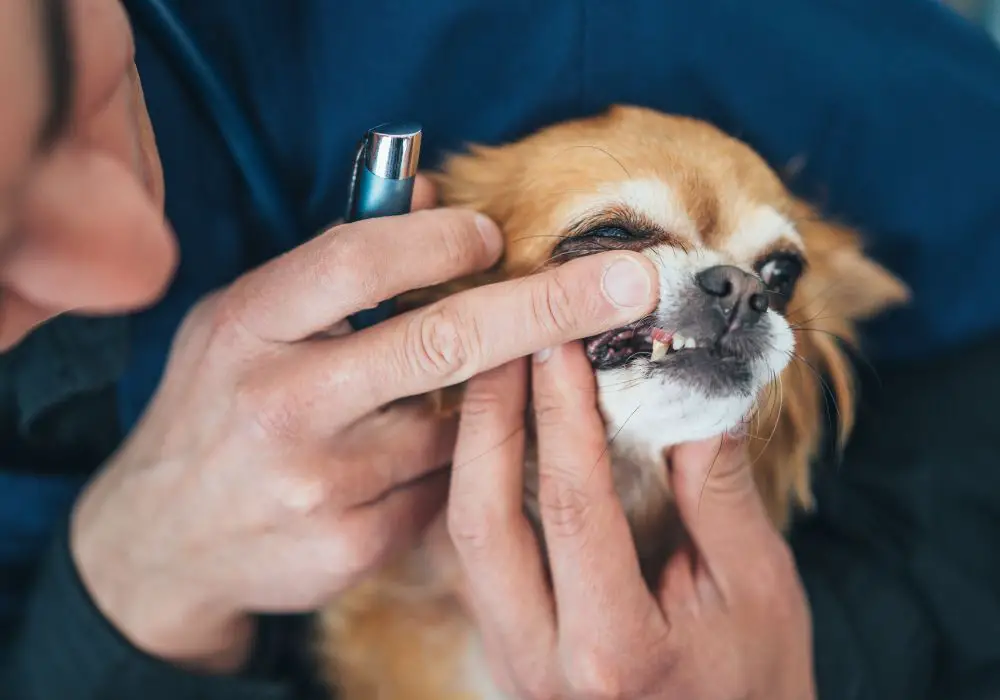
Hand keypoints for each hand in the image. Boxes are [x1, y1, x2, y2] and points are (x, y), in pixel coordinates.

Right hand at [69, 177, 659, 672]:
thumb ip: (336, 262)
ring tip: (455, 398)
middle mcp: (282, 404)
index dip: (439, 238)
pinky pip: (445, 489)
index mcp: (248, 326)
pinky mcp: (352, 546)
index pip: (359, 259)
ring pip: (460, 425)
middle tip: (633, 283)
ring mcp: (319, 484)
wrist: (162, 539)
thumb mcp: (245, 320)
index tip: (496, 234)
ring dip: (486, 402)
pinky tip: (411, 461)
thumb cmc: (218, 405)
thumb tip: (432, 194)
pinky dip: (454, 466)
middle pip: (442, 341)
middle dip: (551, 305)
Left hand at [447, 342, 815, 699]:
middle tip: (506, 341)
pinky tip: (501, 434)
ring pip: (466, 537)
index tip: (562, 340)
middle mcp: (542, 660)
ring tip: (498, 371)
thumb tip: (690, 394)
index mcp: (614, 650)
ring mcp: (513, 656)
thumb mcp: (759, 588)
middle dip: (490, 417)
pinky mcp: (506, 644)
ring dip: (475, 446)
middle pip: (484, 520)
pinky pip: (476, 554)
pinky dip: (482, 484)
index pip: (574, 508)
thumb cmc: (755, 680)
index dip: (563, 414)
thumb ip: (719, 493)